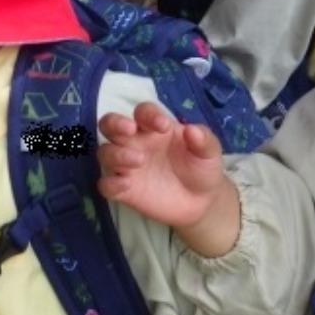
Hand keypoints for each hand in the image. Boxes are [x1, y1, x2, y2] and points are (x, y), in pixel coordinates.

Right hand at [97, 103, 238, 255]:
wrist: (201, 202)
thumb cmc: (201, 168)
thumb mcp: (209, 153)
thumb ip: (203, 140)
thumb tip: (192, 129)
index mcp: (153, 128)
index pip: (142, 112)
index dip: (149, 115)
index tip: (164, 126)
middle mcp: (135, 143)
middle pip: (110, 125)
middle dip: (115, 123)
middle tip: (129, 129)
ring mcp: (126, 166)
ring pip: (105, 153)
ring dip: (116, 154)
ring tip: (139, 160)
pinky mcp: (123, 190)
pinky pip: (107, 185)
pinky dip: (111, 184)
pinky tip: (126, 185)